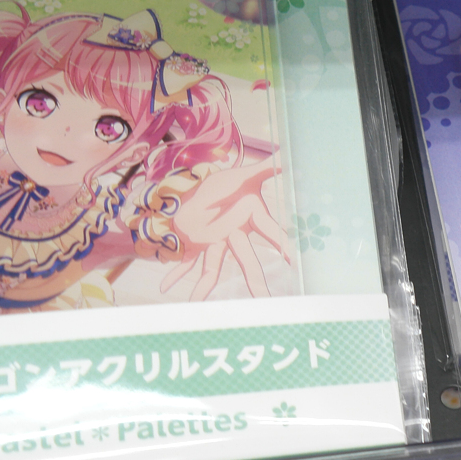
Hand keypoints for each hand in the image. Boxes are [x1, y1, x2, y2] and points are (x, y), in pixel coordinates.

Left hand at [159, 157, 295, 299]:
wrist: (201, 189)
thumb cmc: (226, 184)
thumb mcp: (244, 175)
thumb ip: (266, 167)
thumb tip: (287, 156)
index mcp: (248, 219)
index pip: (268, 230)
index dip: (281, 243)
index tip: (294, 258)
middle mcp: (232, 235)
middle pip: (247, 260)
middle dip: (255, 280)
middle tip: (264, 297)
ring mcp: (213, 243)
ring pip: (212, 268)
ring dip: (204, 286)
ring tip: (198, 303)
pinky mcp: (195, 244)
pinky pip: (185, 261)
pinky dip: (175, 272)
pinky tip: (166, 286)